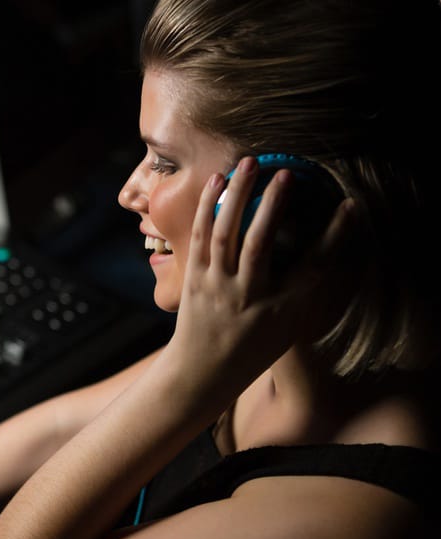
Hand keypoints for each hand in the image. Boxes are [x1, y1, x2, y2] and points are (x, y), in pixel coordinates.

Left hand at [165, 156, 353, 400]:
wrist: (203, 371)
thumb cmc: (253, 346)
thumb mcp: (289, 326)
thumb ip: (306, 289)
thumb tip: (327, 246)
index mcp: (280, 310)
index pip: (313, 267)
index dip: (334, 235)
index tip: (348, 206)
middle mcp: (247, 296)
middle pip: (261, 243)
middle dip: (274, 205)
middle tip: (287, 173)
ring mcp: (216, 287)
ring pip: (225, 234)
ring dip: (238, 195)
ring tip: (250, 163)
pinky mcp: (194, 279)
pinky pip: (199, 237)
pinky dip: (207, 207)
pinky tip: (217, 181)